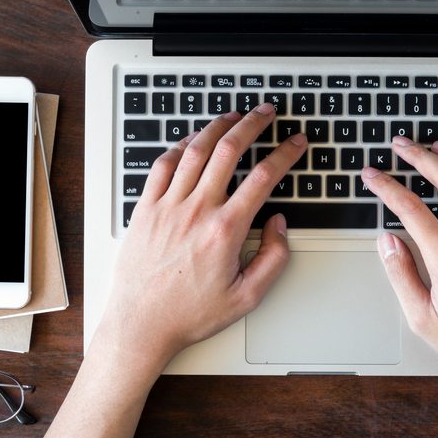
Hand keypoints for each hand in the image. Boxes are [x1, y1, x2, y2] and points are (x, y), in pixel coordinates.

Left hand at [96, 105, 306, 375]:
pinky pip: (162, 165)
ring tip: (234, 115)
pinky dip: (180, 145)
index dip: (286, 153)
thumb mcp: (247, 297)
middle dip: (253, 124)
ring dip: (218, 126)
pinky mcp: (145, 209)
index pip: (264, 178)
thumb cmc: (189, 314)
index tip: (296, 142)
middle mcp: (196, 211)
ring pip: (195, 150)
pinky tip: (191, 140)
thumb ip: (273, 259)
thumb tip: (279, 225)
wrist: (141, 324)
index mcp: (225, 231)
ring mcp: (168, 206)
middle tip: (267, 113)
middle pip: (229, 151)